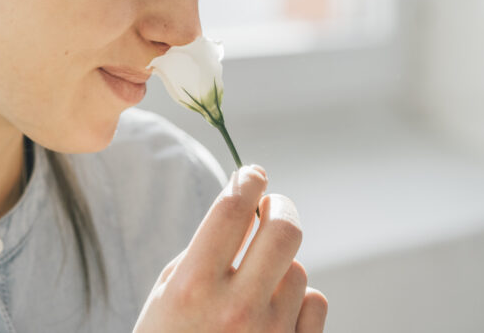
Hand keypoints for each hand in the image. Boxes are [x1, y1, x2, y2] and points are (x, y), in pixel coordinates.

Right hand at [133, 166, 327, 331]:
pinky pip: (315, 303)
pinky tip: (276, 311)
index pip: (232, 209)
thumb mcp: (168, 293)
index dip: (246, 180)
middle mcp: (235, 309)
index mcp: (194, 286)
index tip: (252, 173)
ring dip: (281, 267)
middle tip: (271, 206)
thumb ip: (205, 251)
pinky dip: (300, 301)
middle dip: (279, 207)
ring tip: (258, 284)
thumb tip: (246, 208)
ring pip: (298, 269)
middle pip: (282, 229)